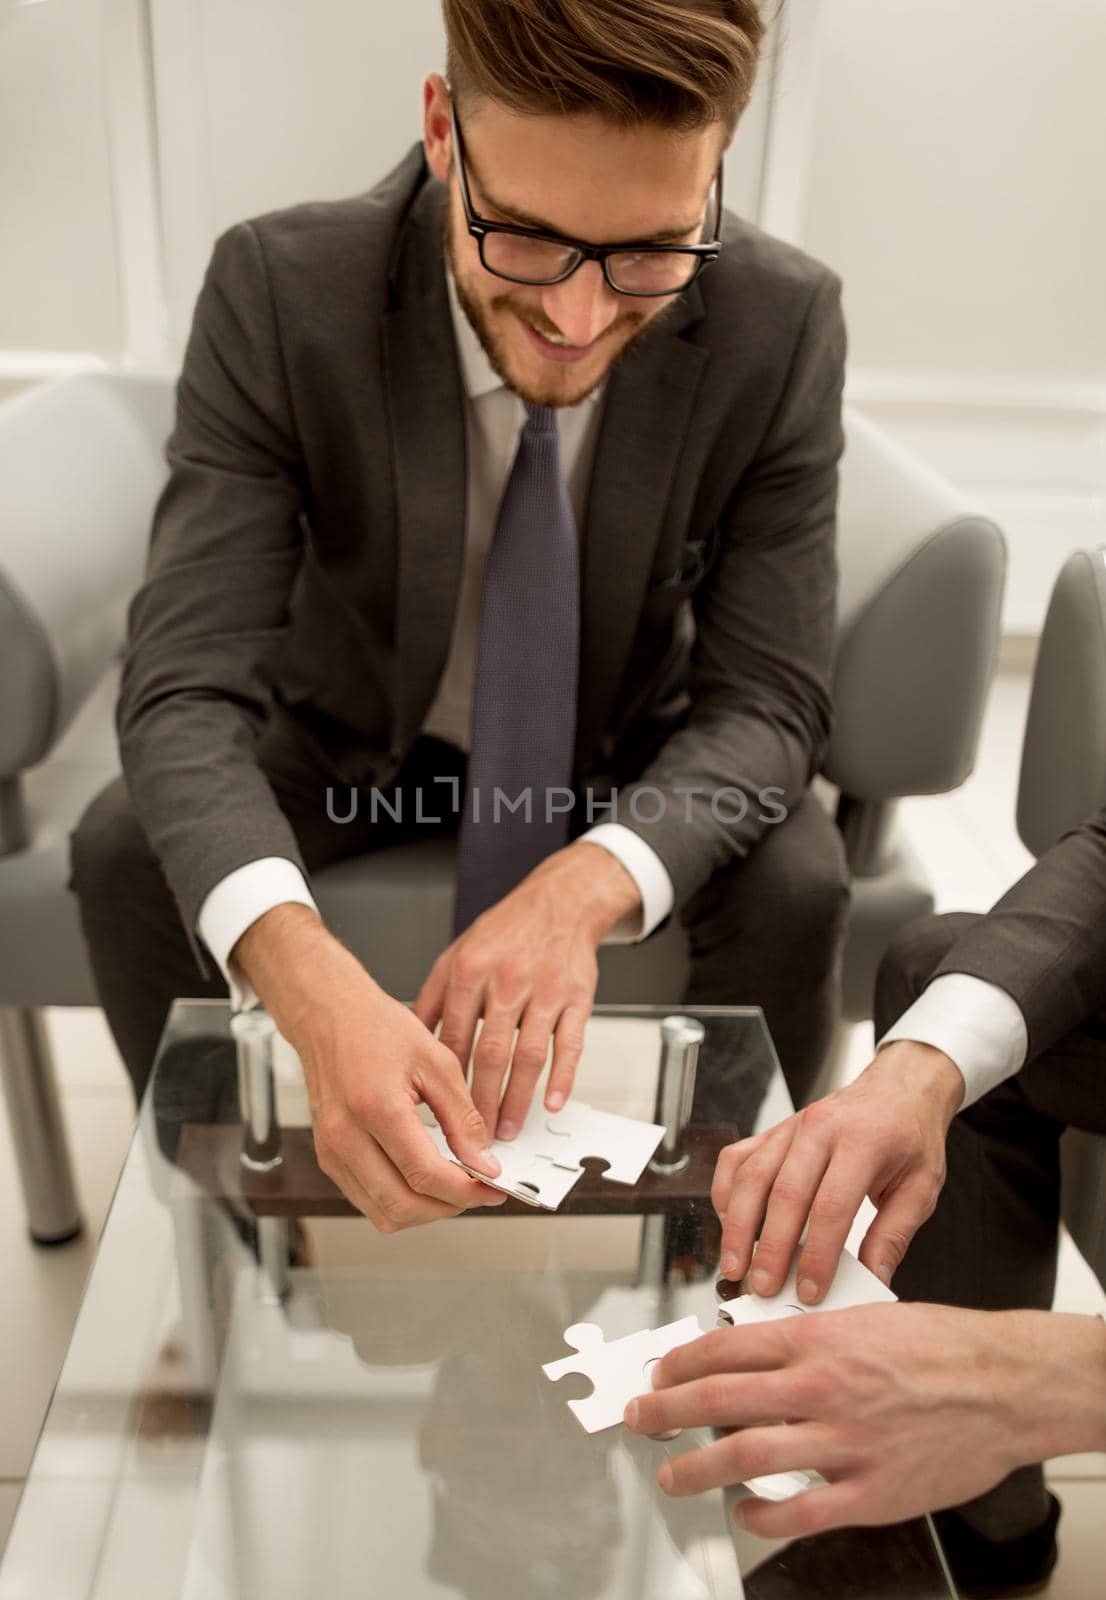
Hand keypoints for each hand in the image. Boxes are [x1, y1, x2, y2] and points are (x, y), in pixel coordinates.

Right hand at [235, 905, 506, 1230]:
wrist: (330, 1016)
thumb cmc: (376, 1028)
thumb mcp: (436, 1061)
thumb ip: (463, 1117)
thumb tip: (484, 1161)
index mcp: (376, 1108)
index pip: (425, 1175)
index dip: (467, 1191)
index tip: (492, 1188)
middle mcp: (345, 1137)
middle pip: (403, 1206)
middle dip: (449, 1207)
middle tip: (479, 1191)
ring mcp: (331, 1152)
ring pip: (384, 1214)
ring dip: (425, 1211)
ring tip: (453, 1187)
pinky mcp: (328, 1158)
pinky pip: (367, 1201)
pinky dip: (400, 1201)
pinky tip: (423, 1180)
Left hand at [412, 842, 640, 1140]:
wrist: (558, 902)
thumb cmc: (504, 933)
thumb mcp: (456, 956)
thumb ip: (431, 1000)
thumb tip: (406, 1045)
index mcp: (469, 972)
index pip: (453, 1038)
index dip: (445, 1083)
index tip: (439, 1116)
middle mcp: (506, 981)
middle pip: (490, 1053)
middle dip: (480, 1103)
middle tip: (474, 1140)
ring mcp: (545, 990)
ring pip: (529, 1055)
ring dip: (518, 1099)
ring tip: (508, 1131)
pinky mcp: (577, 997)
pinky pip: (570, 1044)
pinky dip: (563, 1078)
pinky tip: (552, 1104)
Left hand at [625, 1304, 1105, 1535]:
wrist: (1002, 1384)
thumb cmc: (939, 1346)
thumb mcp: (862, 1318)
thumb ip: (806, 1339)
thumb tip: (750, 1353)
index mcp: (816, 1338)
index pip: (724, 1348)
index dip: (680, 1363)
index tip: (659, 1373)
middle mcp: (821, 1387)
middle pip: (718, 1399)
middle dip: (666, 1410)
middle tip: (640, 1417)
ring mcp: (843, 1442)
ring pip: (745, 1457)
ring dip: (696, 1468)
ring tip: (672, 1475)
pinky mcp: (870, 1492)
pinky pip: (799, 1511)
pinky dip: (761, 1515)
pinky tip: (745, 1511)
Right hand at [712, 1042, 964, 1301]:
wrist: (899, 1088)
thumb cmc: (910, 1136)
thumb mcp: (921, 1188)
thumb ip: (893, 1237)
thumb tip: (872, 1281)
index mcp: (863, 1142)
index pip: (832, 1206)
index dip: (817, 1254)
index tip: (811, 1290)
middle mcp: (820, 1129)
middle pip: (784, 1193)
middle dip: (769, 1247)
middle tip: (764, 1287)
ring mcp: (791, 1127)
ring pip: (752, 1176)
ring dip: (738, 1225)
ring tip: (736, 1264)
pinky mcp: (774, 1130)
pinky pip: (737, 1159)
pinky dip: (726, 1192)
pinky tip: (731, 1222)